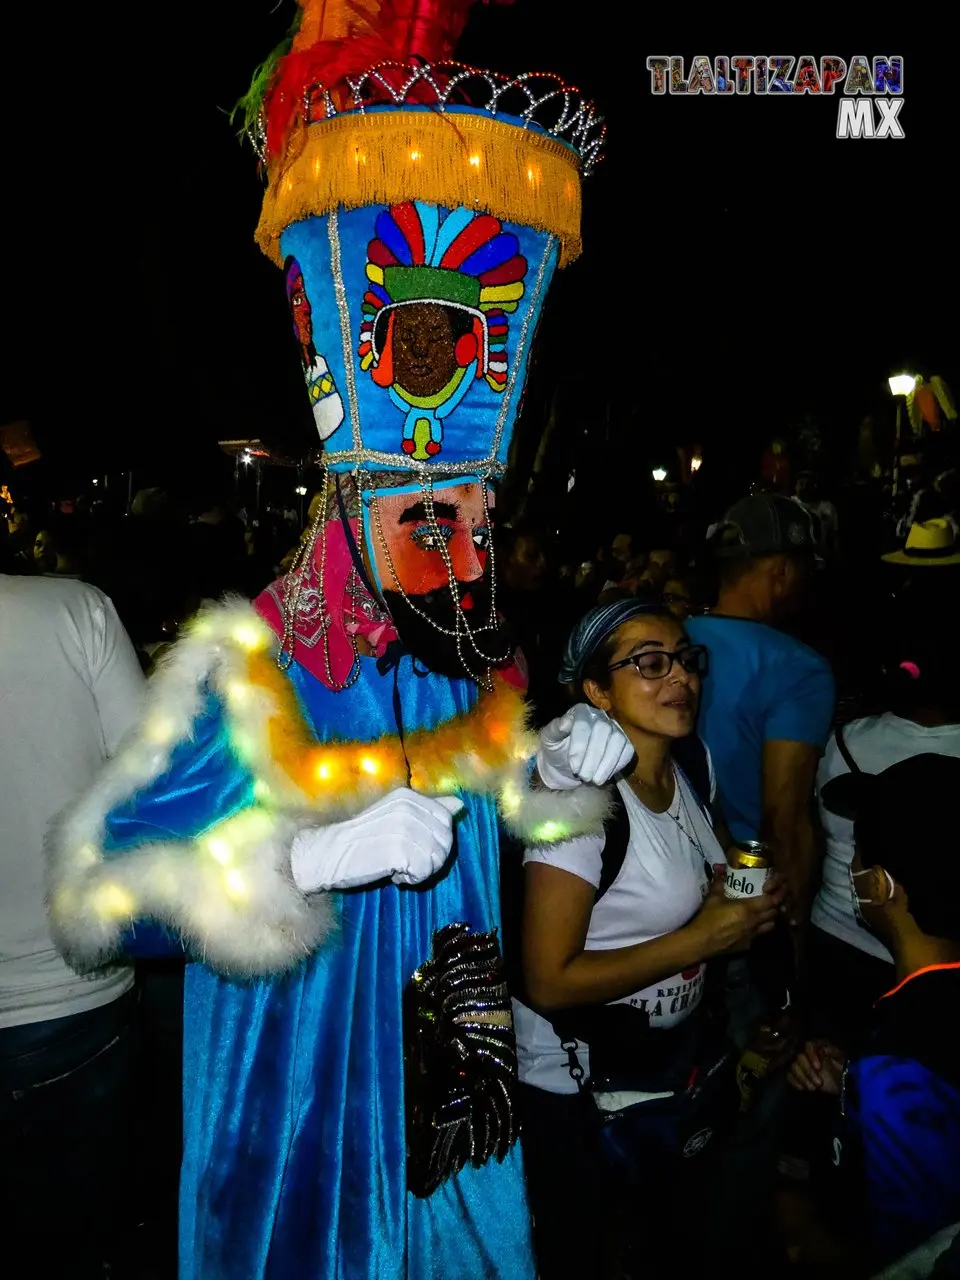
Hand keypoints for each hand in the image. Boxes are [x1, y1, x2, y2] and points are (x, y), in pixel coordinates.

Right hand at [289, 789, 462, 892]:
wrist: (327, 854)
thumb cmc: (361, 839)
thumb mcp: (396, 817)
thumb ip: (429, 810)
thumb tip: (459, 805)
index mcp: (408, 797)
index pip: (446, 821)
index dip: (435, 843)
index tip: (412, 849)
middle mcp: (408, 808)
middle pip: (445, 842)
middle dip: (430, 859)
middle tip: (405, 863)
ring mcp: (404, 828)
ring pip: (437, 859)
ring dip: (420, 871)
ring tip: (398, 868)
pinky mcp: (398, 850)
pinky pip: (424, 872)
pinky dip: (411, 880)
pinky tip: (393, 875)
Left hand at [536, 705, 634, 790]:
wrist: (565, 764)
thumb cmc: (556, 749)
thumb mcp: (549, 740)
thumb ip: (554, 729)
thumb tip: (565, 722)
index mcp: (580, 711)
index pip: (584, 723)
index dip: (580, 745)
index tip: (573, 766)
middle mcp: (600, 716)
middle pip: (603, 730)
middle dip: (594, 756)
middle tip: (583, 776)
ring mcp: (614, 729)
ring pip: (618, 741)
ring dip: (606, 763)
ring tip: (593, 780)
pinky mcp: (624, 743)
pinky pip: (627, 751)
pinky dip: (616, 766)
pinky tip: (603, 776)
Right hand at [688, 871, 782, 958]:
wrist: (701, 942)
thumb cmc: (708, 918)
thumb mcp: (713, 897)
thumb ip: (720, 882)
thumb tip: (720, 869)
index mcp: (747, 909)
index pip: (770, 901)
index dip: (776, 894)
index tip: (773, 889)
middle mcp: (754, 922)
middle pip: (773, 913)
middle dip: (774, 905)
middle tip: (768, 898)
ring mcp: (752, 935)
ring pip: (770, 925)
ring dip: (769, 917)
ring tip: (763, 912)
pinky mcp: (747, 944)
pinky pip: (759, 934)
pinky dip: (759, 928)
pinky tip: (750, 926)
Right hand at [788, 1040, 844, 1095]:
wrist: (839, 1079)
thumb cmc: (839, 1066)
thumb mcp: (839, 1056)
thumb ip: (831, 1050)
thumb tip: (821, 1050)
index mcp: (815, 1045)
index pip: (808, 1045)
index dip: (812, 1056)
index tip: (818, 1068)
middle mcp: (804, 1051)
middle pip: (799, 1057)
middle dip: (808, 1071)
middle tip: (819, 1083)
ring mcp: (798, 1063)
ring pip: (793, 1067)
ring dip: (803, 1079)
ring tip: (814, 1088)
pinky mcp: (794, 1073)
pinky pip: (789, 1075)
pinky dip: (795, 1082)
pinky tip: (803, 1088)